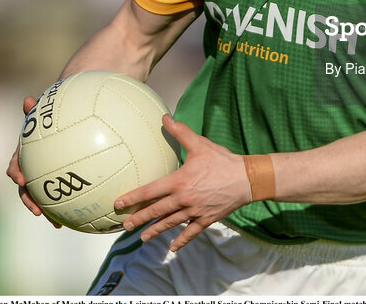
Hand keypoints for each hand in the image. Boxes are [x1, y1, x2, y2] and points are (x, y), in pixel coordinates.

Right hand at [5, 96, 60, 227]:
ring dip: (45, 211)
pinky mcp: (54, 183)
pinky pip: (57, 197)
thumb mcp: (45, 114)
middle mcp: (31, 168)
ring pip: (40, 197)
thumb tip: (27, 99)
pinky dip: (62, 209)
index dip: (16, 173)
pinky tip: (75, 219)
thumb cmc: (50, 118)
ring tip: (56, 223)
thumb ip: (37, 112)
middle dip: (29, 201)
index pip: (16, 165)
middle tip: (37, 210)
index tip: (20, 180)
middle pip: (25, 188)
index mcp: (25, 154)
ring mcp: (42, 177)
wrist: (60, 121)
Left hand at [114, 114, 251, 251]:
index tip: (119, 204)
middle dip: (139, 218)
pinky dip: (182, 240)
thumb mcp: (200, 144)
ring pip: (170, 223)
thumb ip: (180, 132)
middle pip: (156, 211)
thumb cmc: (222, 160)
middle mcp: (184, 199)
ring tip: (143, 237)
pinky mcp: (206, 219)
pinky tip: (173, 248)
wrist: (246, 178)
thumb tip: (165, 117)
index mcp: (179, 181)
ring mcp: (195, 211)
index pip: (150, 191)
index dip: (133, 198)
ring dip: (155, 231)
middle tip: (125, 225)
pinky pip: (191, 232)